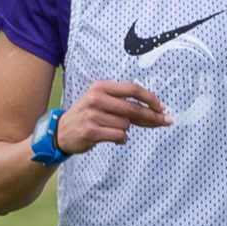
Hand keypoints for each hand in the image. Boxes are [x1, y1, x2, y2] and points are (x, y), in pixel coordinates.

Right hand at [55, 81, 171, 154]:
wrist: (61, 132)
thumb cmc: (88, 115)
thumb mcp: (102, 102)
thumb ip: (125, 104)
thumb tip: (156, 111)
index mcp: (101, 87)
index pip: (133, 89)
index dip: (151, 98)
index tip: (162, 107)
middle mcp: (96, 98)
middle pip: (133, 107)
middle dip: (152, 116)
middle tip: (165, 122)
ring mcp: (92, 114)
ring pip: (126, 124)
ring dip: (126, 129)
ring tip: (112, 129)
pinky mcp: (91, 131)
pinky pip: (119, 136)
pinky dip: (121, 139)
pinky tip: (112, 138)